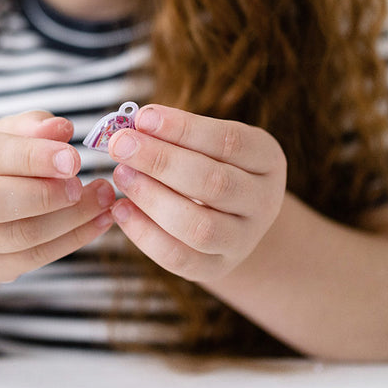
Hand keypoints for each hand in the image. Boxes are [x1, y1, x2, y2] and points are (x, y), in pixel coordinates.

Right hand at [0, 111, 114, 282]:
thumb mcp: (5, 133)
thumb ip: (31, 127)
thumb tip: (63, 128)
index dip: (30, 157)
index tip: (73, 157)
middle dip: (43, 194)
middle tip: (83, 184)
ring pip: (16, 236)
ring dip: (69, 219)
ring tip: (104, 198)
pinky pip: (33, 259)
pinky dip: (73, 239)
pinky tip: (100, 221)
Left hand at [108, 105, 286, 284]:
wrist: (230, 217)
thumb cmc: (209, 164)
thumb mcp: (206, 143)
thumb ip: (175, 133)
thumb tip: (132, 126)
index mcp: (267, 159)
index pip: (230, 142)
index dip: (184, 129)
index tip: (143, 118)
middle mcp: (264, 202)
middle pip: (215, 183)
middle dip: (161, 161)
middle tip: (121, 145)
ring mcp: (243, 240)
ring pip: (200, 227)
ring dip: (152, 198)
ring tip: (121, 174)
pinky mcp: (216, 269)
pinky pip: (179, 258)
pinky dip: (144, 234)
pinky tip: (120, 208)